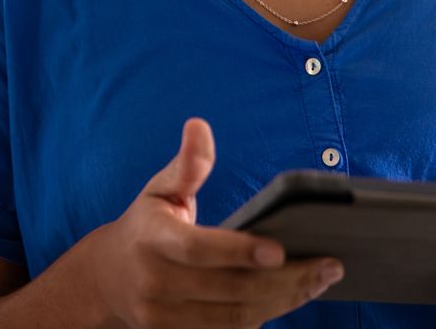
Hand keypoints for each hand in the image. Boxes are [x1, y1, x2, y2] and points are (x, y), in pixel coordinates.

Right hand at [74, 118, 343, 328]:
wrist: (108, 278)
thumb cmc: (146, 224)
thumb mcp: (160, 188)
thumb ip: (187, 163)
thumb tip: (199, 125)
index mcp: (152, 240)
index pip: (198, 249)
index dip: (238, 251)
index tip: (279, 249)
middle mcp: (156, 284)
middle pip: (228, 289)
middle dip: (284, 280)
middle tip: (327, 265)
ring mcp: (165, 318)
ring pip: (235, 318)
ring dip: (283, 301)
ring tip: (320, 280)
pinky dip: (264, 316)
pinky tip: (292, 297)